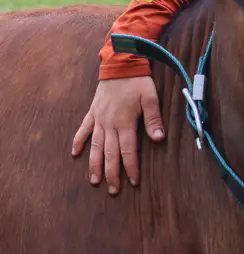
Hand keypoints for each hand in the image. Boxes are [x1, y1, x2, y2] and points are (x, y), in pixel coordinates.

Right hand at [71, 77, 163, 194]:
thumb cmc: (138, 81)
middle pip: (110, 154)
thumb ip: (153, 120)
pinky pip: (83, 130)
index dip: (131, 167)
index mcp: (125, 122)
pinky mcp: (92, 112)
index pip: (128, 151)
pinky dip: (78, 142)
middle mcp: (109, 124)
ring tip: (94, 181)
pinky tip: (74, 154)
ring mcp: (99, 119)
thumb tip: (159, 139)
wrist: (120, 63)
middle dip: (112, 173)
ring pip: (96, 146)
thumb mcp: (150, 98)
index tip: (133, 182)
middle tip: (113, 190)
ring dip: (94, 164)